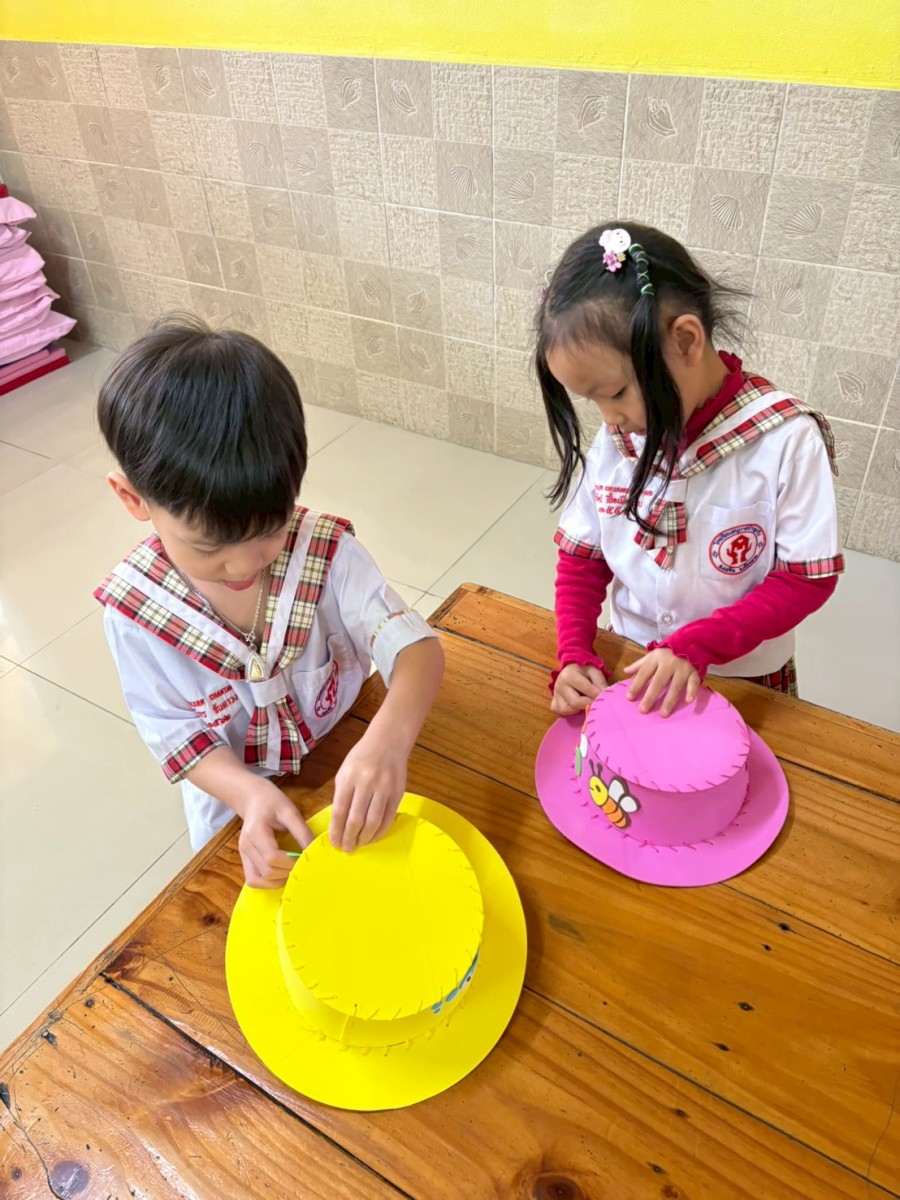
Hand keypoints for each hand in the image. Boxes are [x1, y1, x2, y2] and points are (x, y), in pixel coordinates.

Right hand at [238, 780, 312, 888]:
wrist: (252, 797)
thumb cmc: (272, 801)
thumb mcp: (289, 810)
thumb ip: (301, 831)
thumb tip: (313, 851)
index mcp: (256, 831)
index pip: (272, 857)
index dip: (291, 862)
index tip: (306, 858)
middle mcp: (246, 846)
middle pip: (266, 871)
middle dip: (288, 873)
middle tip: (303, 866)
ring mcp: (243, 854)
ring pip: (257, 880)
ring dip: (278, 881)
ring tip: (292, 871)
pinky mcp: (244, 859)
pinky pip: (253, 879)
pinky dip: (267, 883)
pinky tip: (280, 875)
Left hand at [330, 733, 406, 852]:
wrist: (388, 742)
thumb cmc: (362, 757)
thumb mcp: (344, 772)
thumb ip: (342, 795)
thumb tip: (339, 823)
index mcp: (348, 778)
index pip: (340, 811)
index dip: (336, 831)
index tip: (334, 843)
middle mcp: (366, 783)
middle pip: (356, 819)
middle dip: (349, 838)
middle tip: (347, 849)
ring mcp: (384, 788)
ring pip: (373, 821)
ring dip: (365, 838)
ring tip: (359, 845)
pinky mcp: (398, 792)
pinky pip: (388, 818)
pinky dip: (380, 831)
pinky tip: (373, 837)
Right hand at [551, 663, 607, 715]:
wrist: (572, 669)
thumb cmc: (584, 670)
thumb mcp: (595, 671)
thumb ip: (601, 682)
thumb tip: (606, 695)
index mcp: (569, 675)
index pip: (587, 690)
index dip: (598, 696)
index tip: (606, 698)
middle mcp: (559, 685)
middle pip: (575, 703)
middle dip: (589, 704)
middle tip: (596, 702)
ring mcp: (555, 695)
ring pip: (568, 710)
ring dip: (579, 709)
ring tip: (585, 701)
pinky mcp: (554, 703)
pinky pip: (562, 713)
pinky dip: (570, 712)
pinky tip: (576, 706)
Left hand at [623, 648, 700, 716]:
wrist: (690, 643)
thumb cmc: (668, 653)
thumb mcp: (652, 655)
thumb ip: (639, 664)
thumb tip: (625, 672)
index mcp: (656, 658)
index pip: (644, 673)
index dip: (636, 685)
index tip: (629, 697)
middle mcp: (669, 663)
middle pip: (658, 681)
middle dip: (650, 696)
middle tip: (643, 710)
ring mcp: (683, 668)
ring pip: (675, 686)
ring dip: (669, 700)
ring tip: (663, 714)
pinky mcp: (694, 672)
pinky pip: (694, 683)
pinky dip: (692, 691)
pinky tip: (688, 701)